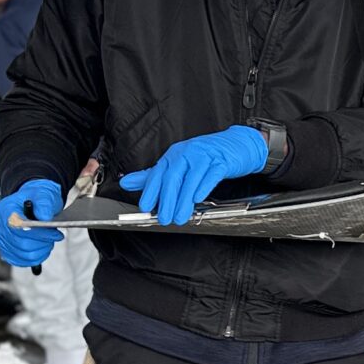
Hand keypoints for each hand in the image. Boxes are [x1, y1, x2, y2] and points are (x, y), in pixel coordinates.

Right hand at [0, 178, 64, 266]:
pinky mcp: (5, 250)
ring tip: (48, 241)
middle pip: (21, 244)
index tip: (56, 234)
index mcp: (5, 210)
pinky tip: (41, 249)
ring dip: (40, 251)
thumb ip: (44, 203)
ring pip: (23, 255)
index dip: (39, 234)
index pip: (19, 228)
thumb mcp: (43, 195)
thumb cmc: (37, 198)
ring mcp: (0, 240)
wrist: (31, 202)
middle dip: (42, 243)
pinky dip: (34, 258)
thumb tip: (44, 217)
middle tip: (54, 237)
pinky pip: (20, 261)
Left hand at [122, 125, 268, 226]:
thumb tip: (126, 182)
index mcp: (174, 155)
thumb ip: (152, 175)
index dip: (151, 191)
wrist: (236, 145)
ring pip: (191, 178)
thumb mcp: (177, 165)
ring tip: (180, 216)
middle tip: (164, 218)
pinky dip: (204, 186)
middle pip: (173, 177)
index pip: (158, 173)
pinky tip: (198, 198)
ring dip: (184, 199)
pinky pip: (211, 174)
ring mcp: (205, 156)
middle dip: (167, 200)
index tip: (146, 207)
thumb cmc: (205, 157)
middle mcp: (187, 153)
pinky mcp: (222, 161)